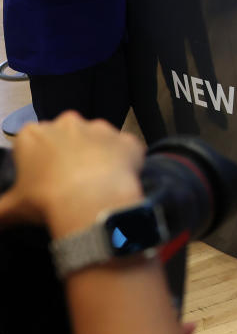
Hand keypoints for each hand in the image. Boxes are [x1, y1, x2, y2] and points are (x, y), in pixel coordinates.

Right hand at [0, 111, 143, 237]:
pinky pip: (124, 149)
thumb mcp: (12, 209)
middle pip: (66, 136)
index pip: (32, 142)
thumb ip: (0, 211)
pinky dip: (124, 161)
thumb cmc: (46, 199)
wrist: (92, 200)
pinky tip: (119, 180)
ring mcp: (100, 127)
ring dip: (97, 154)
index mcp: (32, 134)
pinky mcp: (127, 139)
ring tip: (96, 182)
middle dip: (68, 153)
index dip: (38, 161)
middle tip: (70, 181)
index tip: (43, 180)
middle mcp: (67, 122)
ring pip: (97, 139)